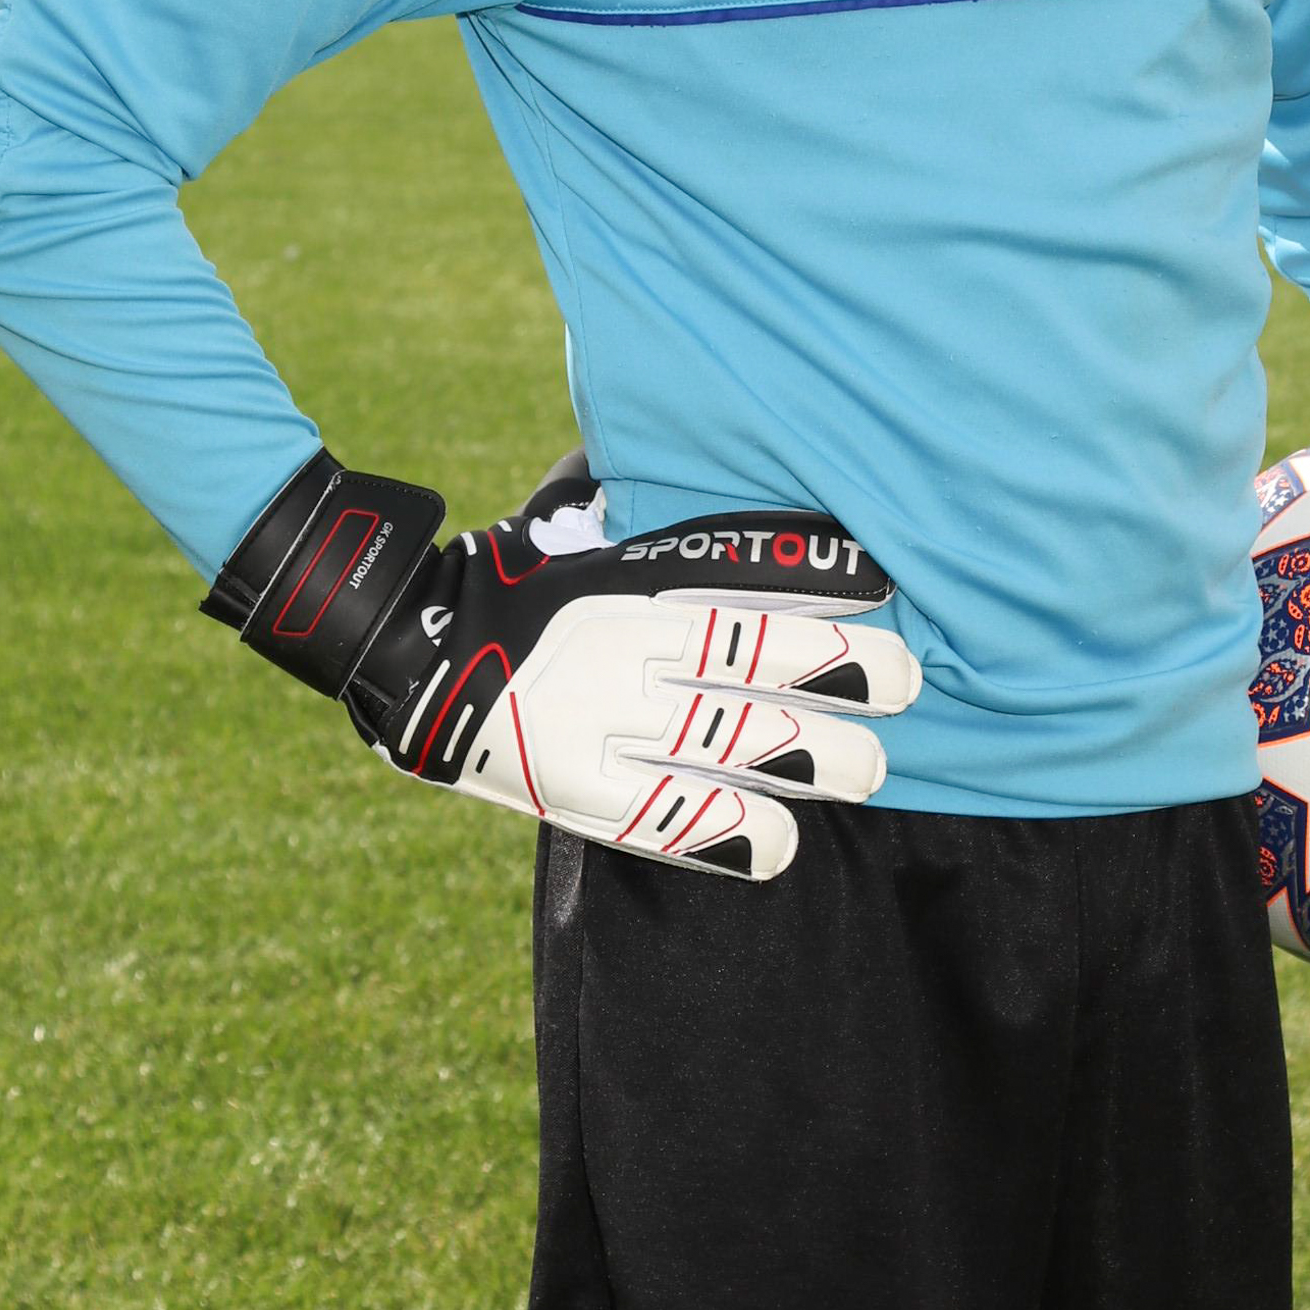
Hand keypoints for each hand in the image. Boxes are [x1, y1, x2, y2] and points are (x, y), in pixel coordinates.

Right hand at [202, 449, 921, 878]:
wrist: (404, 655)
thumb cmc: (510, 578)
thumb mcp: (575, 523)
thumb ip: (647, 512)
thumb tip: (703, 465)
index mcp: (623, 583)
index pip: (737, 575)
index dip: (815, 578)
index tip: (884, 583)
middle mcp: (620, 652)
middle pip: (748, 665)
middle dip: (837, 677)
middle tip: (905, 685)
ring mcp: (598, 725)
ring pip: (724, 748)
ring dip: (808, 762)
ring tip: (870, 769)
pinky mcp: (576, 791)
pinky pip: (666, 822)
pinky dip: (728, 836)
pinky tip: (780, 844)